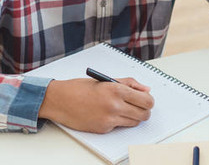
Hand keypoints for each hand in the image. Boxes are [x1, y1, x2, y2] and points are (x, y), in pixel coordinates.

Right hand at [39, 78, 153, 132]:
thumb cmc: (80, 88)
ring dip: (132, 116)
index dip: (149, 100)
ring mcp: (109, 119)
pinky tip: (107, 113)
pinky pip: (119, 126)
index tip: (146, 99)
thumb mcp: (105, 80)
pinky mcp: (103, 129)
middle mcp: (115, 106)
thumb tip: (146, 89)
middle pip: (144, 114)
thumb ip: (128, 83)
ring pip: (134, 122)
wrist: (60, 100)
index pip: (146, 100)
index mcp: (117, 90)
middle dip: (144, 110)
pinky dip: (118, 121)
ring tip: (122, 108)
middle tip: (138, 105)